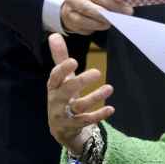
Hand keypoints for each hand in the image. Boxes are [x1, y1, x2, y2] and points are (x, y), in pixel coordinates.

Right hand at [46, 33, 114, 153]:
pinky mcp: (74, 126)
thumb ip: (60, 58)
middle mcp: (56, 101)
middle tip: (97, 72)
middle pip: (66, 91)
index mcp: (53, 87)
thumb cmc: (63, 97)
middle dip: (80, 81)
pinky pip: (86, 121)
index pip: (55, 77)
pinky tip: (110, 108)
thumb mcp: (62, 79)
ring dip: (95, 97)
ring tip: (109, 88)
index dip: (63, 69)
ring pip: (79, 106)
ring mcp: (64, 115)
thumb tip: (54, 35)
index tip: (74, 61)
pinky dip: (98, 114)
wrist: (62, 128)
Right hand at [60, 0, 135, 33]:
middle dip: (113, 5)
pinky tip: (105, 24)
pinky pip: (82, 21)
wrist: (78, 2)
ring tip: (117, 19)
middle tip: (127, 12)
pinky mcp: (68, 15)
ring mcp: (70, 0)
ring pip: (88, 9)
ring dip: (105, 16)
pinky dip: (96, 24)